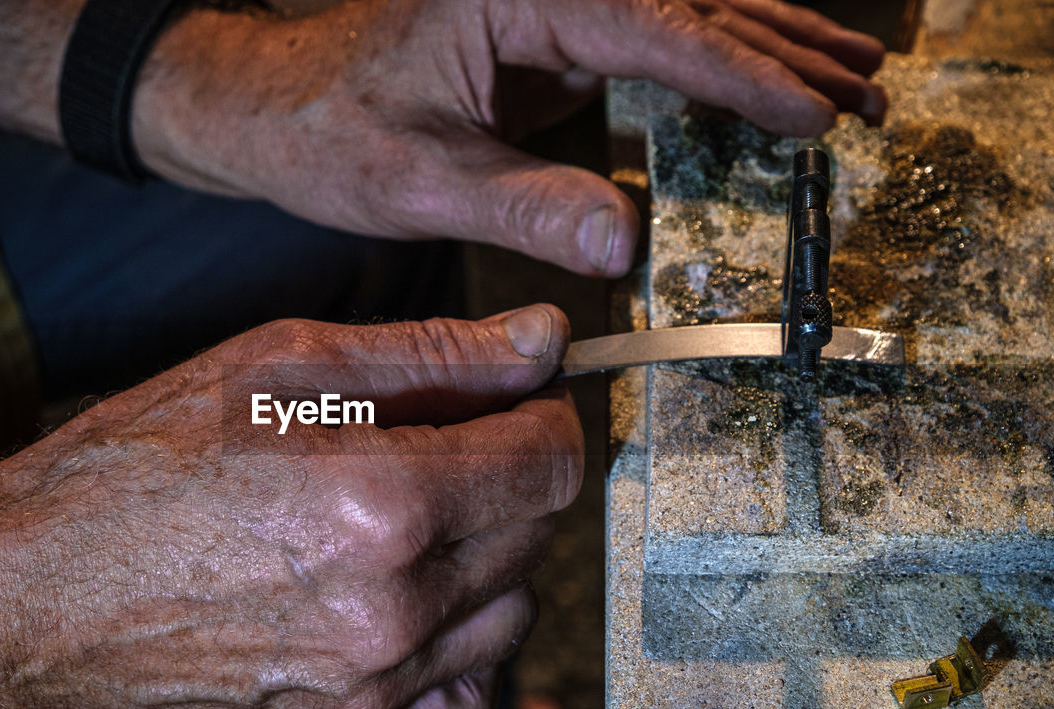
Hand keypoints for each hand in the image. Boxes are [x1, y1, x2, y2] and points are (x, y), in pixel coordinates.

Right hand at [0, 304, 580, 708]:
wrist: (47, 587)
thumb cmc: (149, 462)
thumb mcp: (283, 365)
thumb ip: (433, 355)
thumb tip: (541, 339)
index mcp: (381, 504)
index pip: (549, 465)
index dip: (546, 421)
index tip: (519, 407)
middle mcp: (390, 610)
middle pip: (535, 538)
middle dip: (508, 483)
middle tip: (442, 456)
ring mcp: (370, 690)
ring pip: (510, 616)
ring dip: (484, 565)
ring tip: (407, 532)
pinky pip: (468, 704)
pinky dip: (459, 657)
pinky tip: (409, 614)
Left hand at [135, 0, 885, 276]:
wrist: (278, 103)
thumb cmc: (330, 131)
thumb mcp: (418, 181)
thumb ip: (521, 207)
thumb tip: (623, 245)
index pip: (653, 28)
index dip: (742, 74)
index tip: (813, 113)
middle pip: (691, 5)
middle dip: (784, 51)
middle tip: (869, 98)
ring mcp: (552, 4)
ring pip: (686, 13)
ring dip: (771, 44)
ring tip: (854, 78)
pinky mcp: (552, 37)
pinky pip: (656, 43)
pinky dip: (720, 63)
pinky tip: (769, 74)